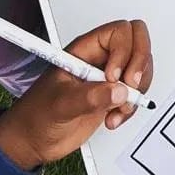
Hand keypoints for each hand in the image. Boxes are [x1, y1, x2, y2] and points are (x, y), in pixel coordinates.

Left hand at [0, 20, 153, 170]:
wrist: (32, 142)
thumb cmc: (36, 116)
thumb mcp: (60, 105)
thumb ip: (89, 97)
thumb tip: (119, 90)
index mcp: (85, 50)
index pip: (119, 32)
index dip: (123, 50)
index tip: (113, 77)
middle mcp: (101, 58)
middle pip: (138, 41)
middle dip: (139, 64)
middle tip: (130, 86)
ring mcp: (109, 76)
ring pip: (142, 66)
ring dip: (137, 89)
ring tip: (118, 109)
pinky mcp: (114, 95)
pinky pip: (137, 91)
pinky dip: (132, 106)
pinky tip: (113, 118)